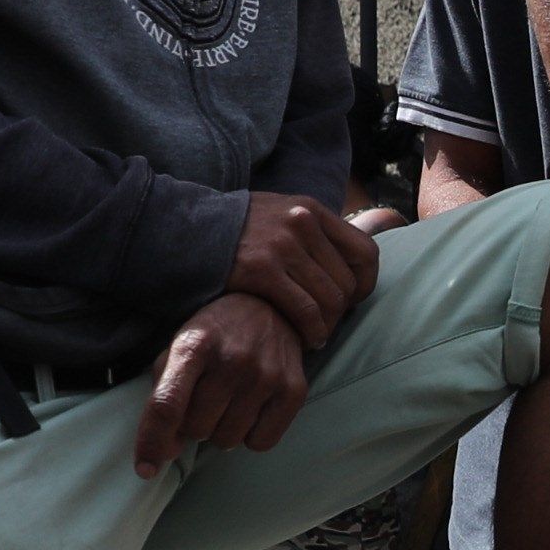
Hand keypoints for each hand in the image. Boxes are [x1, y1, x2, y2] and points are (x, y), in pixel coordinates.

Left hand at [134, 295, 310, 475]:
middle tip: (203, 402)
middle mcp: (232, 359)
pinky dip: (250, 435)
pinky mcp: (293, 390)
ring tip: (228, 402)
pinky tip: (250, 410)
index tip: (145, 468)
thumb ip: (164, 394)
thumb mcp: (180, 347)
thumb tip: (165, 451)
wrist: (272, 307)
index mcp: (194, 345)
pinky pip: (260, 443)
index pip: (167, 404)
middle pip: (196, 428)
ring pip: (226, 439)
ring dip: (220, 430)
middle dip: (192, 424)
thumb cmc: (216, 334)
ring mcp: (266, 375)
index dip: (152, 441)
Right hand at [228, 190, 379, 349]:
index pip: (366, 252)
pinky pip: (305, 310)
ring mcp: (282, 245)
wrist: (183, 230)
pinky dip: (311, 331)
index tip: (351, 301)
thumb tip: (361, 245)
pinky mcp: (262, 270)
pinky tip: (305, 339)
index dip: (365, 283)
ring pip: (330, 299)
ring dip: (327, 326)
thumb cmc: (235, 231)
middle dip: (341, 311)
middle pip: (347, 282)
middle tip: (326, 324)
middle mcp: (302, 222)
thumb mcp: (279, 214)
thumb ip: (313, 230)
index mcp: (311, 209)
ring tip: (316, 336)